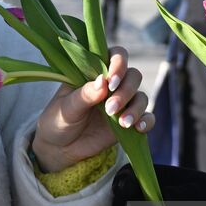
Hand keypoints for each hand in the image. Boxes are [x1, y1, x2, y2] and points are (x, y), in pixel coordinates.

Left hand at [32, 47, 149, 172]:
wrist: (60, 149)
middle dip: (125, 91)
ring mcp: (122, 103)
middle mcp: (112, 85)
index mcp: (95, 72)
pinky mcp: (129, 121)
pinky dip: (147, 121)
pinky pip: (147, 117)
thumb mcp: (66, 108)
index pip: (115, 56)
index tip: (111, 82)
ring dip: (136, 108)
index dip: (119, 64)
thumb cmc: (58, 120)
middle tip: (110, 108)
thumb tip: (103, 81)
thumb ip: (84, 95)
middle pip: (133, 76)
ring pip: (141, 96)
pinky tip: (138, 128)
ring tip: (123, 123)